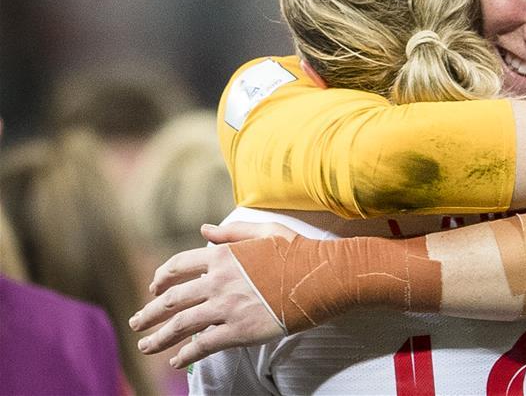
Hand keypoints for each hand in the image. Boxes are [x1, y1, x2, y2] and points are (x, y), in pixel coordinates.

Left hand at [129, 222, 295, 367]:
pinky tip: (176, 361)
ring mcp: (227, 307)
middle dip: (148, 313)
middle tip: (135, 323)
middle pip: (171, 300)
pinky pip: (203, 346)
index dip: (161, 277)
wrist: (323, 277)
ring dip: (158, 337)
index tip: (152, 287)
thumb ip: (232, 232)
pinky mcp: (239, 330)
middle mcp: (218, 281)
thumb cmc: (298, 252)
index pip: (178, 266)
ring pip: (180, 325)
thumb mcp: (265, 231)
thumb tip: (205, 230)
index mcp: (223, 255)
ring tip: (144, 346)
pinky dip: (186, 355)